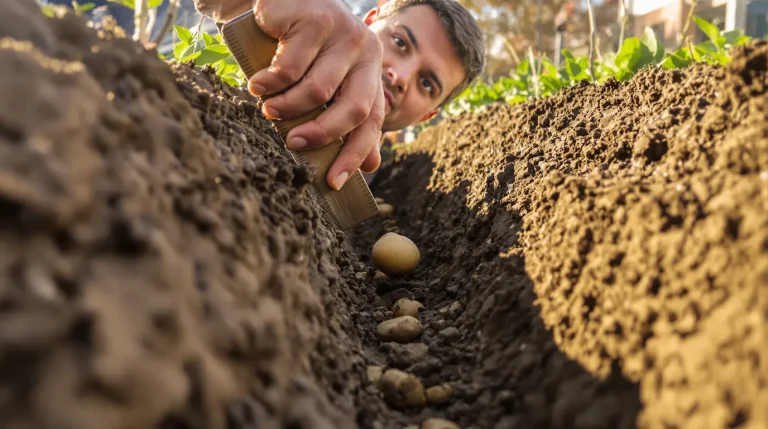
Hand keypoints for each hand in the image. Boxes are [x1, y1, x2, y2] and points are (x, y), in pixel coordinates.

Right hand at [246, 0, 384, 189]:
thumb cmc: (304, 46)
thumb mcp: (329, 79)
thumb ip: (347, 115)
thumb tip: (371, 166)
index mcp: (372, 69)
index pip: (372, 119)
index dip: (354, 153)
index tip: (333, 181)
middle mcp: (365, 50)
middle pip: (352, 108)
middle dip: (321, 133)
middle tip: (294, 144)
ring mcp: (343, 33)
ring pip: (316, 91)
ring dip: (287, 107)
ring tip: (268, 109)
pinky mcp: (315, 20)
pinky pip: (290, 68)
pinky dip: (269, 83)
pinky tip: (257, 84)